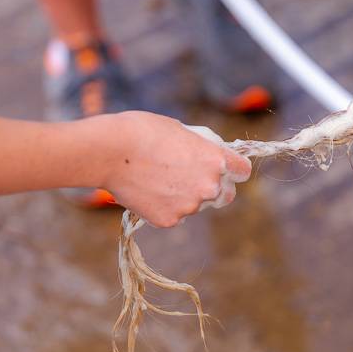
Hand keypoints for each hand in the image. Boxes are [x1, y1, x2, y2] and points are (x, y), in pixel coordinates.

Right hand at [82, 111, 250, 227]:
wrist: (110, 151)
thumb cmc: (143, 131)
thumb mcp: (182, 130)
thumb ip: (203, 148)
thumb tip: (212, 155)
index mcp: (217, 160)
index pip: (242, 171)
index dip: (233, 169)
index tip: (225, 169)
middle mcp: (210, 187)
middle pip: (224, 195)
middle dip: (213, 188)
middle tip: (187, 176)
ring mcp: (190, 206)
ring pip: (195, 205)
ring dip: (184, 196)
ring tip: (155, 178)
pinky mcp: (169, 220)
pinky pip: (173, 215)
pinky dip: (163, 206)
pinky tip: (146, 190)